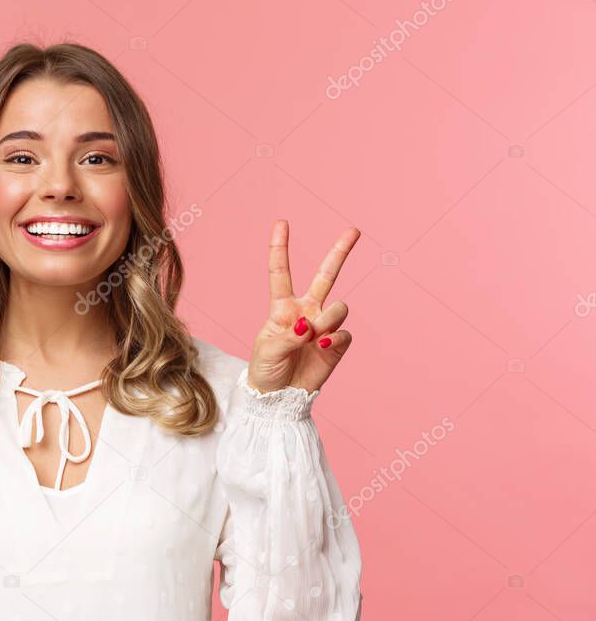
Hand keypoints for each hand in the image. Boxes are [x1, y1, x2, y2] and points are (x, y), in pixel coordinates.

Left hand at [246, 220, 360, 393]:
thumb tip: (311, 326)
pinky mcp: (336, 345)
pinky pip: (343, 333)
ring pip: (338, 307)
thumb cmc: (266, 369)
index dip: (280, 248)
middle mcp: (306, 311)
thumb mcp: (268, 349)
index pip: (280, 272)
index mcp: (282, 307)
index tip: (282, 222)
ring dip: (328, 320)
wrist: (278, 398)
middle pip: (326, 275)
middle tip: (354, 230)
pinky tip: (321, 348)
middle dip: (340, 252)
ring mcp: (323, 326)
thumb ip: (290, 335)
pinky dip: (334, 339)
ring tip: (313, 339)